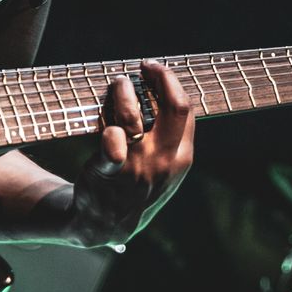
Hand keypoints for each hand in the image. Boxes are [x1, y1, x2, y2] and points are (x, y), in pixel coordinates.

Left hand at [71, 60, 194, 246]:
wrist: (108, 223)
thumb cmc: (136, 185)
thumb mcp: (166, 167)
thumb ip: (170, 137)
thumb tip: (165, 90)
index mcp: (182, 157)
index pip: (185, 109)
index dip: (170, 81)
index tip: (155, 69)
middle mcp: (164, 160)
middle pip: (172, 106)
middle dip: (158, 77)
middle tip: (143, 67)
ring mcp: (139, 166)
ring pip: (134, 115)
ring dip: (123, 91)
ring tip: (118, 84)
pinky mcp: (112, 170)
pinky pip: (112, 142)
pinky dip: (108, 129)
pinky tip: (106, 123)